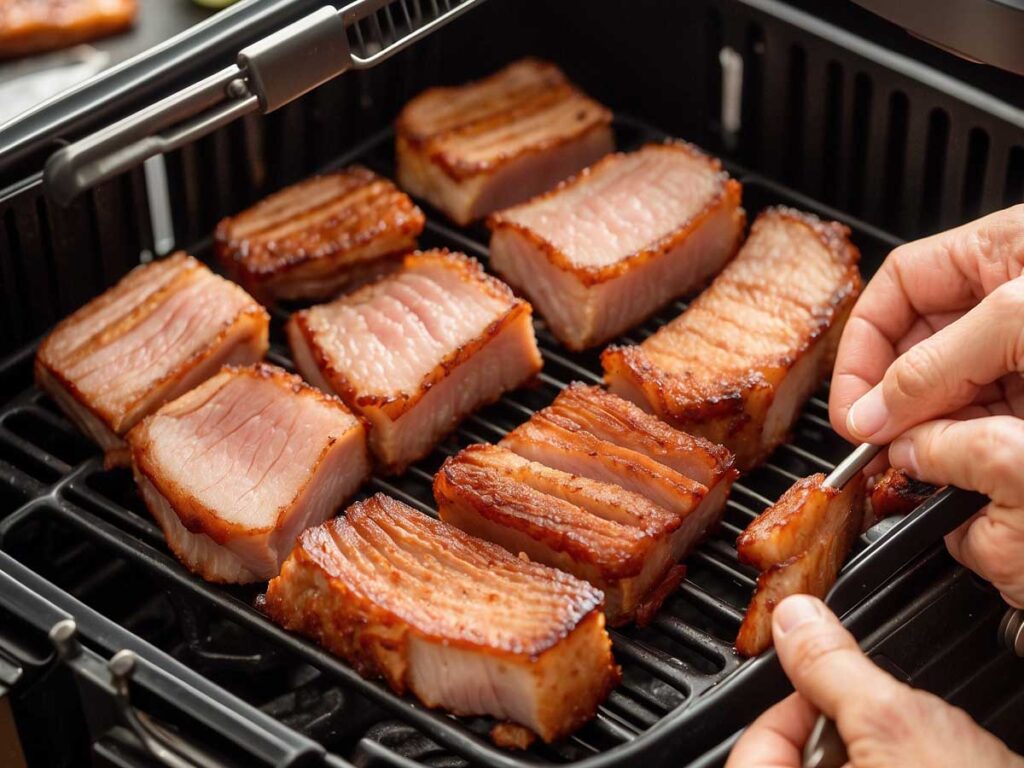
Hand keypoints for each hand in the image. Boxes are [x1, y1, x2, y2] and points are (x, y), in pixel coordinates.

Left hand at [726, 595, 1022, 767]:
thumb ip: (828, 666)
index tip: (828, 689)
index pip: (757, 746)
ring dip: (872, 756)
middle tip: (879, 726)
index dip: (794, 707)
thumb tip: (792, 619)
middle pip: (797, 761)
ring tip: (916, 757)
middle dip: (836, 733)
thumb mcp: (892, 721)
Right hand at [827, 205, 1023, 606]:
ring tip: (916, 454)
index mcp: (995, 252)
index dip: (864, 343)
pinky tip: (955, 457)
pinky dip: (963, 442)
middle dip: (892, 391)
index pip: (898, 288)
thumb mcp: (1019, 320)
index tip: (854, 401)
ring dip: (925, 423)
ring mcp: (1023, 349)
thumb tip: (874, 411)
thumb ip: (936, 365)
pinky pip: (985, 417)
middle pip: (916, 344)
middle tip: (879, 437)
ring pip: (948, 388)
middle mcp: (1005, 299)